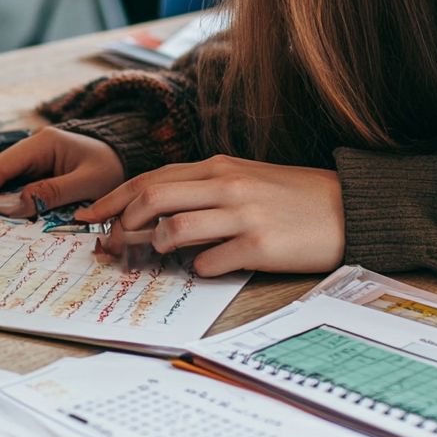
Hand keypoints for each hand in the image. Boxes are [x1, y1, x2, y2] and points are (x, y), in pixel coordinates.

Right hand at [0, 127, 125, 215]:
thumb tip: (16, 205)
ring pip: (7, 181)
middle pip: (0, 172)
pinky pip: (19, 187)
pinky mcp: (41, 173)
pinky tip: (2, 216)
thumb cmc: (112, 168)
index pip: (4, 163)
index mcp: (44, 143)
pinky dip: (10, 201)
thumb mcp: (87, 182)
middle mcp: (35, 148)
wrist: (131, 159)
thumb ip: (53, 193)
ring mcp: (36, 161)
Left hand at [74, 155, 344, 276]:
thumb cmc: (291, 197)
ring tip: (159, 255)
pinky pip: (208, 262)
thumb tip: (154, 213)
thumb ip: (201, 190)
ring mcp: (241, 215)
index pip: (150, 179)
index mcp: (218, 167)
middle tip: (106, 245)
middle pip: (151, 198)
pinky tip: (205, 268)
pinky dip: (197, 268)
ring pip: (172, 228)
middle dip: (118, 224)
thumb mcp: (243, 180)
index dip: (112, 199)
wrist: (350, 207)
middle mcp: (224, 185)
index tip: (86, 216)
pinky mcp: (259, 245)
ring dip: (154, 246)